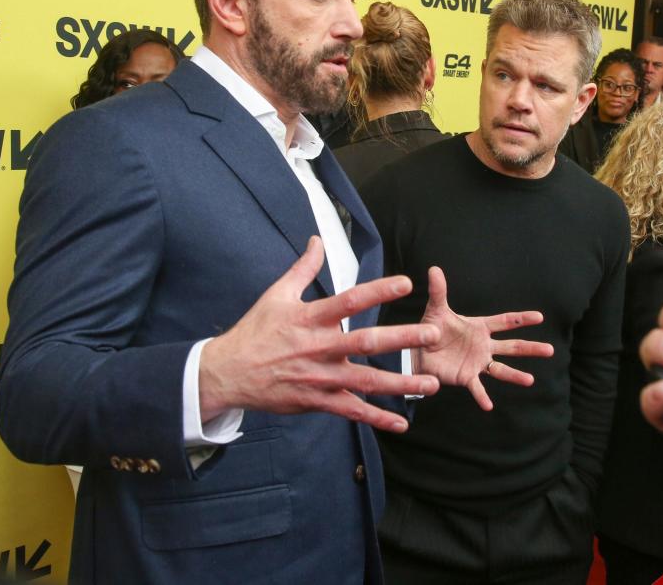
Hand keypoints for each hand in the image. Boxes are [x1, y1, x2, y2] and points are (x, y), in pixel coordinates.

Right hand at [199, 236, 442, 433]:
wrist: (228, 373)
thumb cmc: (255, 331)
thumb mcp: (277, 295)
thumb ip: (303, 268)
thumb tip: (316, 240)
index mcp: (311, 318)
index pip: (349, 300)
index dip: (378, 291)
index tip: (406, 284)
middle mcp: (319, 347)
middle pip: (366, 342)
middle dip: (402, 338)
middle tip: (434, 333)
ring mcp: (320, 377)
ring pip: (366, 381)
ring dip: (401, 383)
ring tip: (432, 383)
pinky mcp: (317, 401)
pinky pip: (351, 411)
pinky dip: (376, 418)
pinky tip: (400, 423)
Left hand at [413, 266, 552, 410]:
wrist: (418, 351)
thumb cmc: (430, 328)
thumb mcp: (436, 309)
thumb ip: (439, 291)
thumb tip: (434, 268)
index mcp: (480, 328)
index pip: (505, 322)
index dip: (522, 319)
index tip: (540, 316)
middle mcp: (483, 346)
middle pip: (512, 347)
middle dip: (530, 348)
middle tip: (550, 350)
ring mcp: (477, 362)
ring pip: (501, 369)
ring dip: (515, 375)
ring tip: (530, 380)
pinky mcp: (466, 376)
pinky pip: (477, 387)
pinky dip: (482, 397)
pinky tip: (489, 406)